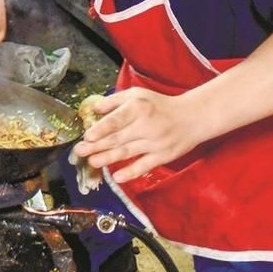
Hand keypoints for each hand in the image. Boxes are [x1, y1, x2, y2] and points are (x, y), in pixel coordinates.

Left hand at [72, 87, 201, 180]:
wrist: (193, 117)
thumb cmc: (160, 105)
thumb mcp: (137, 94)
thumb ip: (114, 101)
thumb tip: (94, 110)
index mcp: (138, 108)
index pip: (116, 120)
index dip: (101, 129)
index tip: (87, 136)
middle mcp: (146, 126)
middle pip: (118, 138)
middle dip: (96, 146)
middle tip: (79, 152)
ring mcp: (155, 143)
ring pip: (127, 152)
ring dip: (108, 158)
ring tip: (92, 162)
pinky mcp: (163, 156)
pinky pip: (144, 166)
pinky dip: (131, 172)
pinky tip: (117, 177)